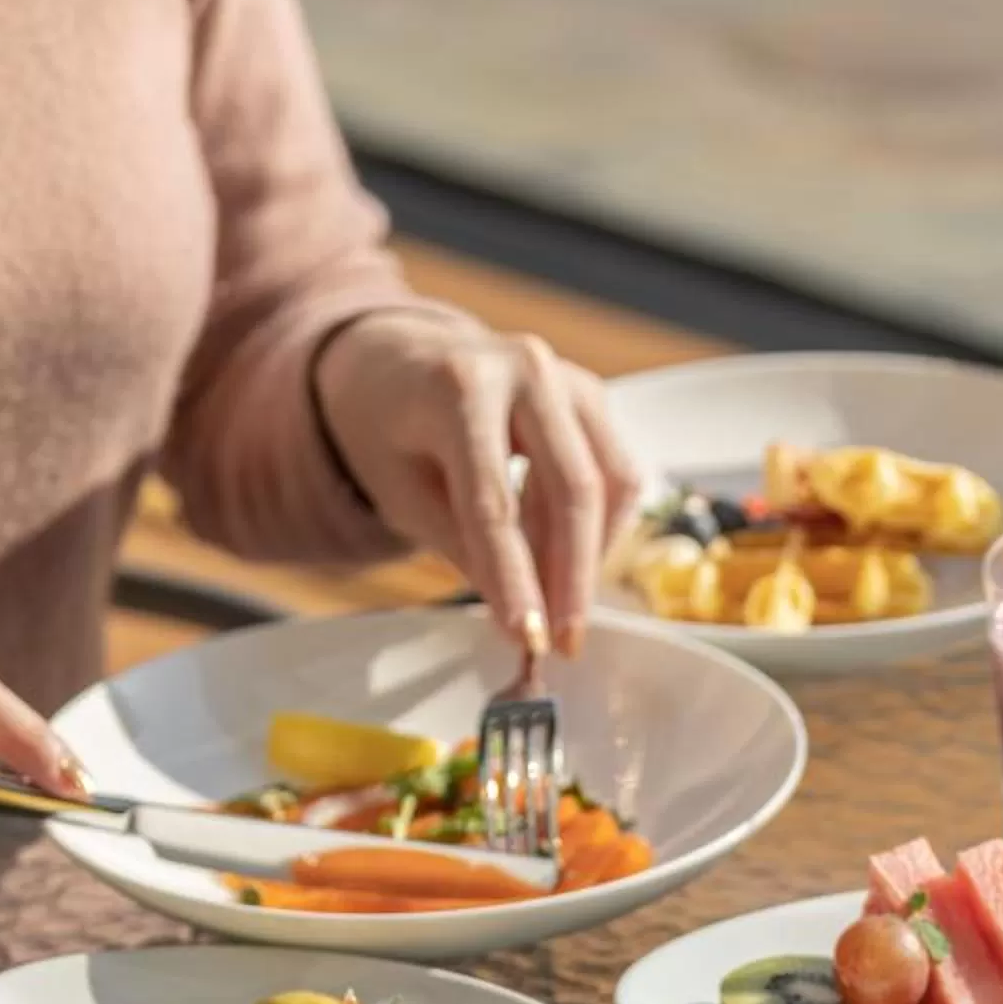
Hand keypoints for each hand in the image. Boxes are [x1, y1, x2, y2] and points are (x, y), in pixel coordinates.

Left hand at [313, 310, 643, 656]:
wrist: (396, 361)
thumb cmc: (387, 430)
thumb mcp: (402, 494)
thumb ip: (464, 548)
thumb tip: (523, 620)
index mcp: (458, 386)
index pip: (495, 501)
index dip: (515, 578)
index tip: (529, 639)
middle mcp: (524, 368)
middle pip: (572, 488)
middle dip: (572, 577)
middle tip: (565, 641)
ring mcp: (565, 376)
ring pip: (610, 482)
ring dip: (590, 555)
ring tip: (555, 602)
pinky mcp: (590, 395)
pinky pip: (615, 472)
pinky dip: (596, 526)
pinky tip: (561, 556)